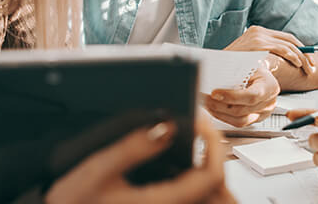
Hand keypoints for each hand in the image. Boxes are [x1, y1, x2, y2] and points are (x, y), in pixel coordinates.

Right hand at [46, 114, 235, 203]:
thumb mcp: (98, 169)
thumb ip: (134, 147)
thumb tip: (167, 127)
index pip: (210, 176)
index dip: (213, 144)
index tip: (199, 121)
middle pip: (219, 194)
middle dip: (217, 157)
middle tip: (202, 130)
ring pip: (209, 201)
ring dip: (208, 174)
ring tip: (196, 146)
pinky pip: (189, 202)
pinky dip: (196, 186)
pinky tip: (181, 168)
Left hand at [203, 65, 278, 126]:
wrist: (261, 75)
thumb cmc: (254, 68)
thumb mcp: (247, 65)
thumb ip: (235, 73)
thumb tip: (213, 77)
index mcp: (269, 86)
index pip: (251, 96)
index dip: (232, 97)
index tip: (214, 93)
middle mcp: (269, 103)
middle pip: (243, 111)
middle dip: (219, 105)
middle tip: (204, 98)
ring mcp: (263, 114)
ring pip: (239, 121)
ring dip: (219, 113)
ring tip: (206, 104)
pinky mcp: (255, 120)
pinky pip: (238, 123)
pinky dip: (223, 116)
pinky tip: (213, 109)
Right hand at [224, 26, 315, 75]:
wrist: (217, 66)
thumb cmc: (232, 65)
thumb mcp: (248, 55)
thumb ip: (262, 53)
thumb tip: (282, 59)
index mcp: (257, 31)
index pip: (285, 37)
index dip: (299, 48)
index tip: (307, 59)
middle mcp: (259, 31)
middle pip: (290, 39)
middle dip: (305, 53)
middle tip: (312, 65)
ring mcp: (259, 37)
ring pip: (289, 45)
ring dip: (302, 57)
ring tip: (308, 68)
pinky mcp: (259, 44)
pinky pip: (283, 49)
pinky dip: (293, 56)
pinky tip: (298, 64)